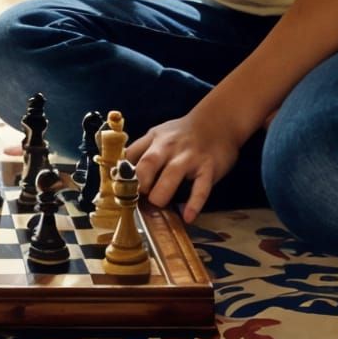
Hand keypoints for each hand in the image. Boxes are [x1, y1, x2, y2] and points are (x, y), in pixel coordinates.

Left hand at [128, 103, 245, 224]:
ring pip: (172, 175)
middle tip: (138, 198)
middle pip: (148, 163)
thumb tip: (123, 174)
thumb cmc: (183, 134)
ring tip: (157, 205)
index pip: (131, 155)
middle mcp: (169, 147)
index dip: (123, 174)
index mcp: (154, 140)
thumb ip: (143, 151)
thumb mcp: (159, 135)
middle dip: (140, 182)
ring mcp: (189, 157)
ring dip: (161, 193)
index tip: (119, 189)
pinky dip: (194, 204)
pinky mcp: (208, 168)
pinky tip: (188, 217)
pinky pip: (201, 188)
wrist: (217, 121)